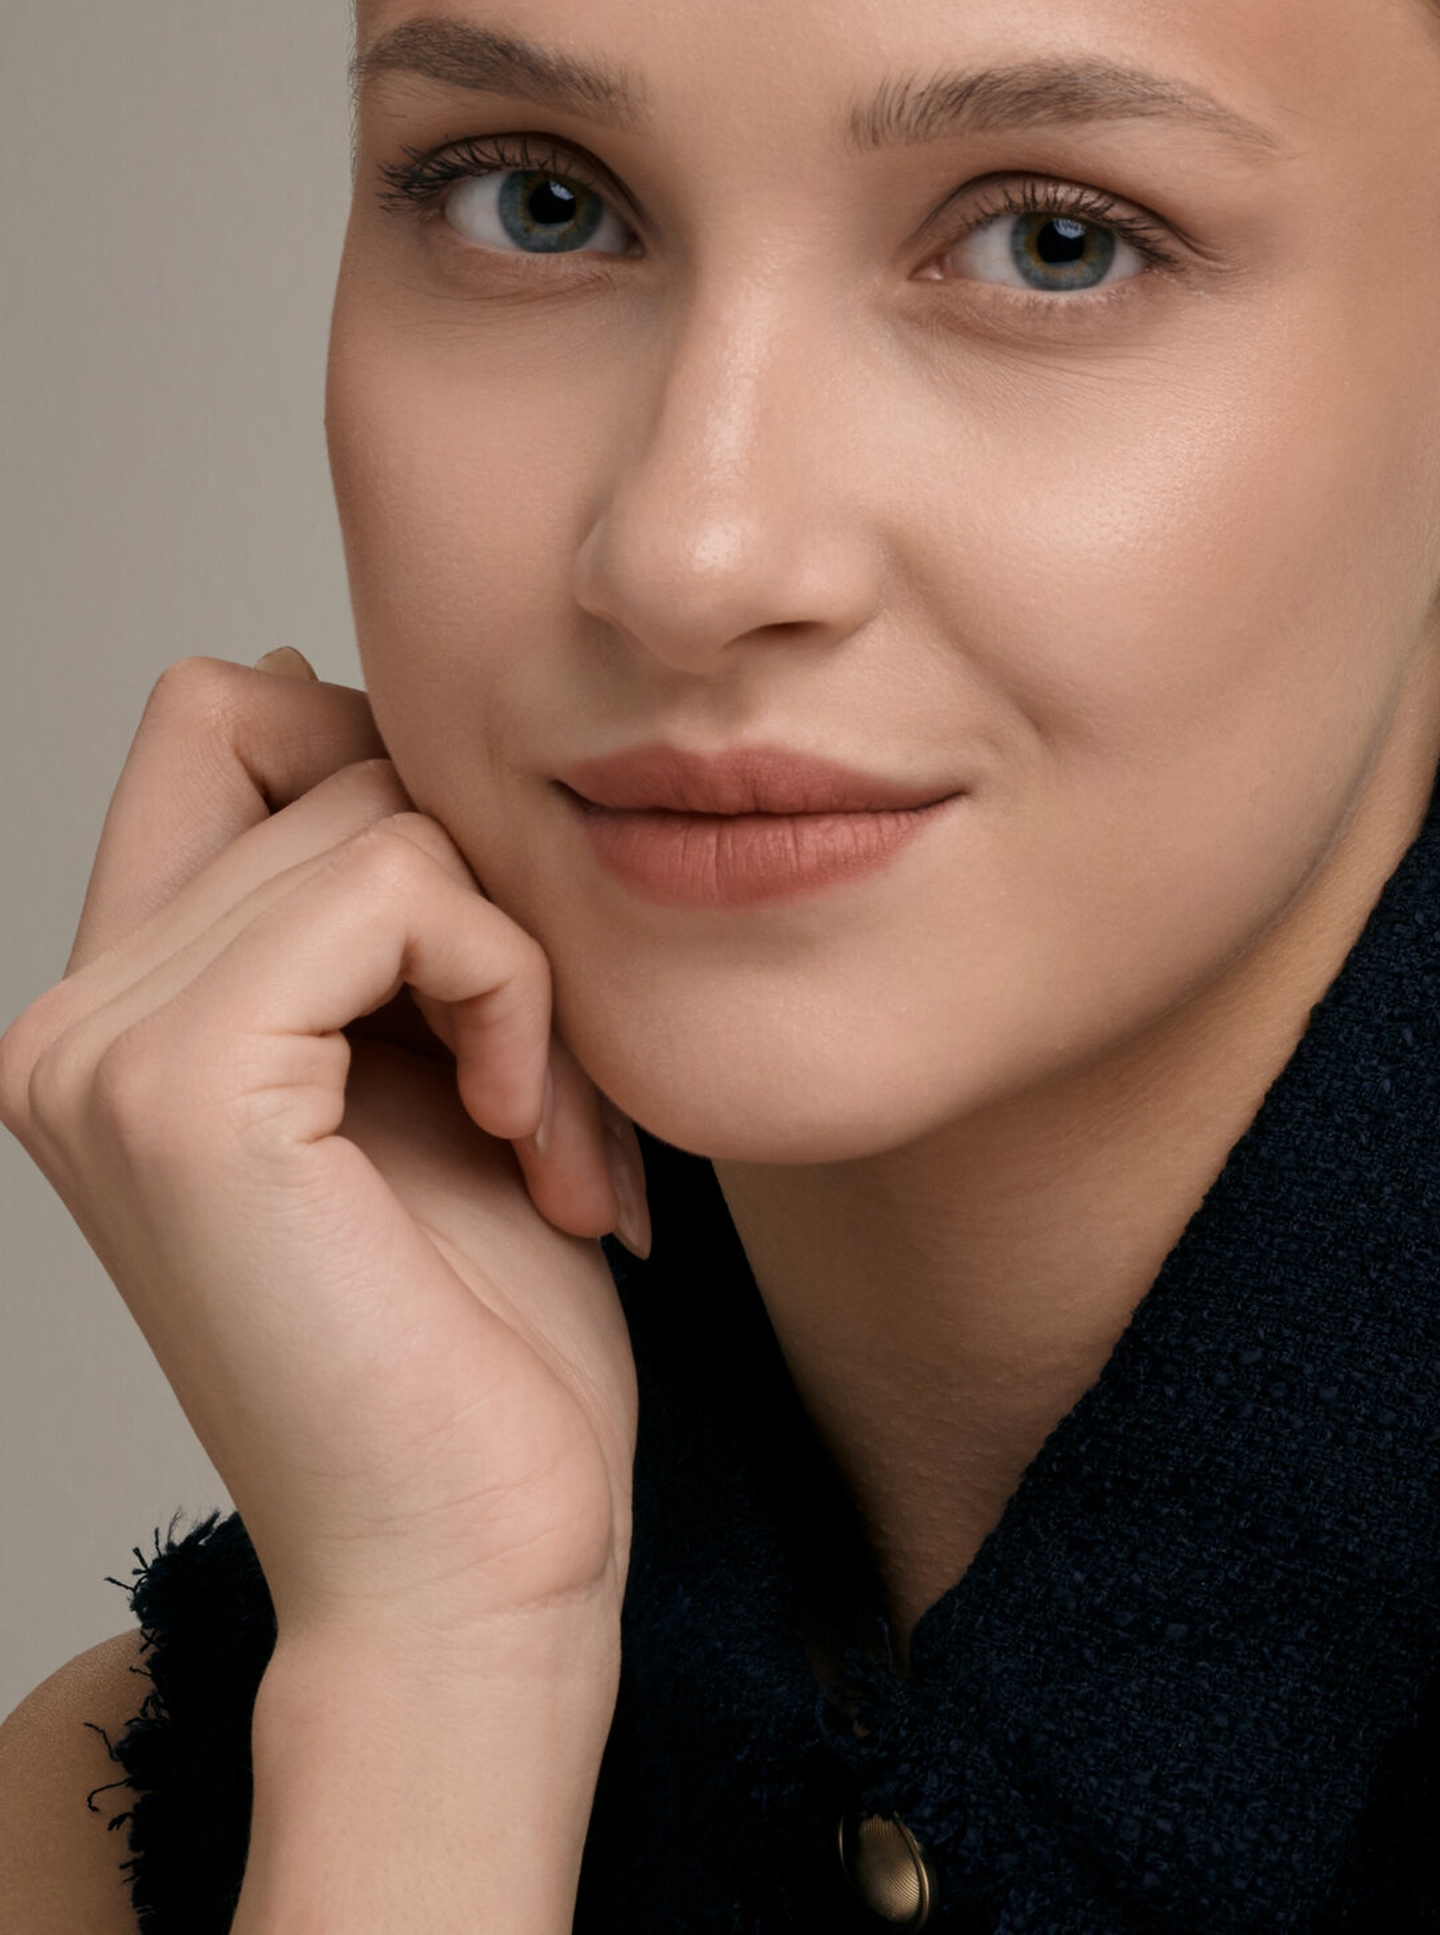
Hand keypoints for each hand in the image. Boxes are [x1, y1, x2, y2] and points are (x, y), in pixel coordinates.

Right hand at [0, 651, 646, 1649]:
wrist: (476, 1567)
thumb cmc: (481, 1346)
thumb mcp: (435, 1075)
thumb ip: (372, 912)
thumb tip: (322, 685)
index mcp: (124, 1019)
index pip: (222, 718)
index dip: (392, 778)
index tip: (490, 966)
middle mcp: (75, 1024)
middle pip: (316, 742)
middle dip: (484, 886)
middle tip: (543, 1072)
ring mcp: (106, 1051)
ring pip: (382, 813)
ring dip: (525, 965)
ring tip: (552, 1134)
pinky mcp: (185, 1090)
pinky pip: (401, 885)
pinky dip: (517, 993)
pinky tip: (531, 1143)